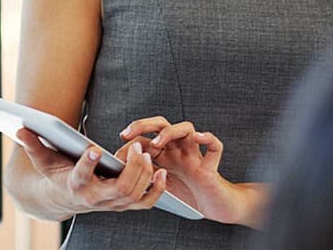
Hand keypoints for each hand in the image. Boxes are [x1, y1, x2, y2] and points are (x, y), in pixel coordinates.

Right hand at [16, 127, 166, 214]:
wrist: (65, 198)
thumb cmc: (56, 174)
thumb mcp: (43, 160)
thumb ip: (33, 145)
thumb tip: (20, 128)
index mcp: (75, 186)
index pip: (82, 177)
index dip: (88, 164)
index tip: (95, 148)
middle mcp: (96, 199)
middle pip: (119, 189)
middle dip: (132, 168)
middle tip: (136, 146)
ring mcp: (112, 204)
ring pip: (135, 194)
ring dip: (144, 173)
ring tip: (146, 151)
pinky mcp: (125, 204)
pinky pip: (146, 202)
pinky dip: (157, 190)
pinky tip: (162, 172)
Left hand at [120, 117, 261, 225]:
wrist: (214, 208)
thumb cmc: (188, 195)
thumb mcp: (159, 185)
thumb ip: (144, 175)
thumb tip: (121, 170)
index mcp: (164, 155)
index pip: (146, 137)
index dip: (130, 142)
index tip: (117, 153)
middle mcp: (178, 150)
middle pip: (162, 125)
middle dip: (144, 125)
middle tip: (127, 134)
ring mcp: (194, 156)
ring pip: (186, 129)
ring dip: (170, 132)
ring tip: (157, 142)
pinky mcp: (210, 167)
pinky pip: (215, 147)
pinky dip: (209, 139)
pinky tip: (199, 137)